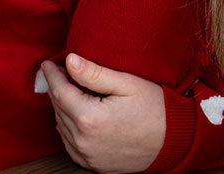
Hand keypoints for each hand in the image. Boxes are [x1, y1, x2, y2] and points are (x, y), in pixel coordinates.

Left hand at [42, 54, 165, 173]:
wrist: (175, 140)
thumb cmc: (157, 109)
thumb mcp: (128, 84)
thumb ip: (96, 73)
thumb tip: (70, 60)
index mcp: (89, 117)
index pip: (60, 92)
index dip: (53, 75)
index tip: (48, 63)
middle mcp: (83, 140)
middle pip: (59, 109)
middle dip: (58, 89)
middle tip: (61, 73)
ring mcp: (86, 155)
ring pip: (62, 127)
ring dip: (63, 108)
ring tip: (70, 92)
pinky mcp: (92, 164)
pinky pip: (70, 144)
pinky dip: (69, 129)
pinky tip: (77, 117)